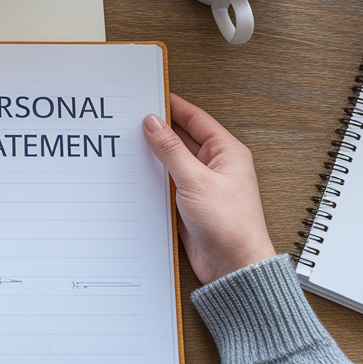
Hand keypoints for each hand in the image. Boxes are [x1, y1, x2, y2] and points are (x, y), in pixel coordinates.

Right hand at [142, 93, 276, 284]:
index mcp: (226, 152)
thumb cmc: (231, 225)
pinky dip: (153, 178)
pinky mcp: (190, 204)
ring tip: (128, 146)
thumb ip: (171, 149)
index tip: (150, 96)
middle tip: (131, 121)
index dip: (172, 106)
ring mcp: (201, 185)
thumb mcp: (195, 180)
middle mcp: (215, 166)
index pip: (196, 118)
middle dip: (158, 131)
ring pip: (172, 162)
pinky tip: (137, 175)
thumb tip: (153, 123)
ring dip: (154, 156)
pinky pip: (168, 183)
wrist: (234, 266)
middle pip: (182, 139)